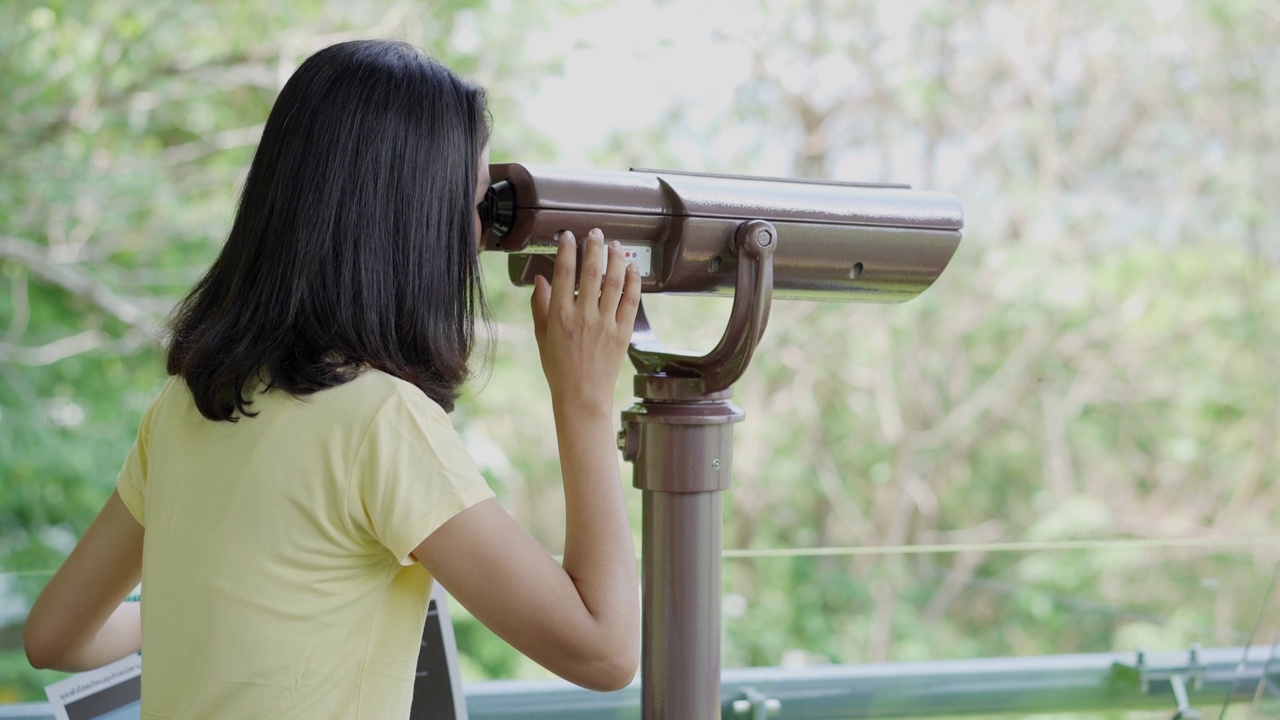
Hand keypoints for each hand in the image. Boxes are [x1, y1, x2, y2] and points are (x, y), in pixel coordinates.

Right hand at [531, 228, 640, 412]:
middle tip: (596, 232)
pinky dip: (633, 282)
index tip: (569, 235)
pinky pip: (631, 301)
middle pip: (592, 272)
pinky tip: (632, 268)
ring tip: (616, 245)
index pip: (564, 274)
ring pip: (614, 282)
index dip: (567, 251)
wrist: (582, 396)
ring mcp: (605, 324)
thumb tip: (540, 278)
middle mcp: (583, 317)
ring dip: (616, 259)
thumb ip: (540, 305)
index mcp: (560, 316)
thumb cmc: (558, 367)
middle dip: (594, 247)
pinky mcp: (623, 333)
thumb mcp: (542, 336)